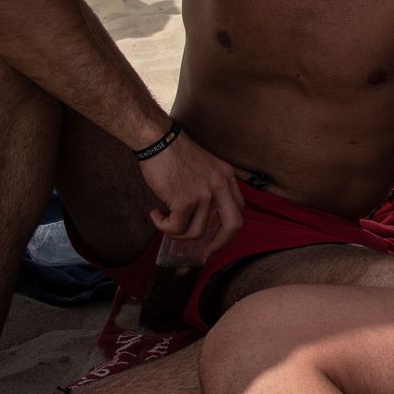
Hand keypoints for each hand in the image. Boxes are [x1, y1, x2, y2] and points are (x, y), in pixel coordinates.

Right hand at [137, 131, 244, 257]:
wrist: (157, 140)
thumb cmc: (174, 155)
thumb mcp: (204, 168)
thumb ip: (209, 189)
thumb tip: (204, 219)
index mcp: (227, 177)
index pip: (239, 209)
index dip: (228, 228)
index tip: (215, 237)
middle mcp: (220, 185)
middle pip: (233, 225)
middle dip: (220, 244)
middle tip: (205, 253)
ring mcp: (204, 193)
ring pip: (197, 232)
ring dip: (176, 232)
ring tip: (163, 220)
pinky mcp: (185, 200)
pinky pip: (176, 228)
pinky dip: (163, 226)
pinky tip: (155, 214)